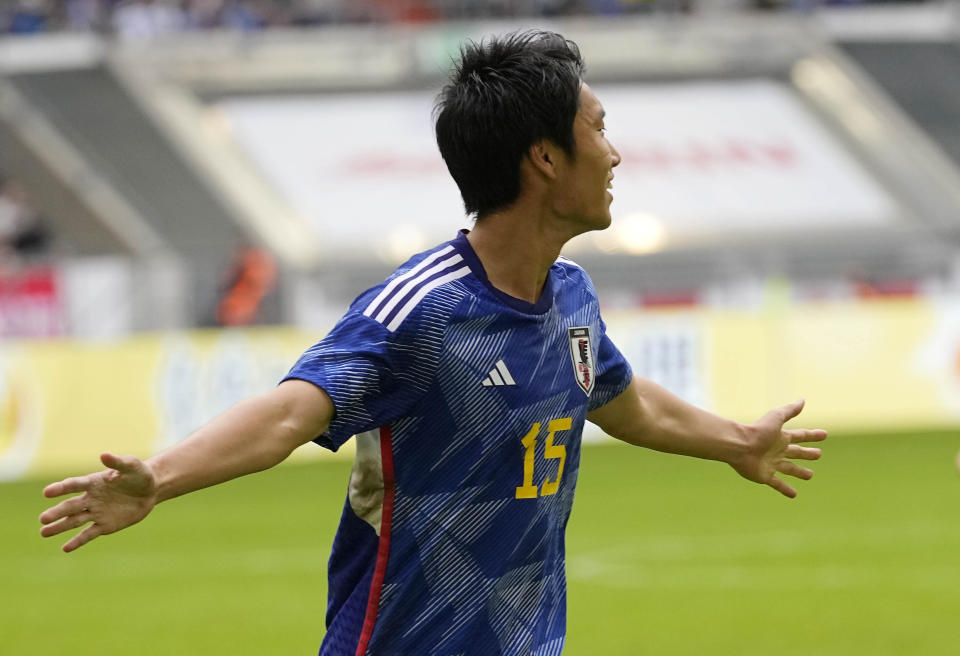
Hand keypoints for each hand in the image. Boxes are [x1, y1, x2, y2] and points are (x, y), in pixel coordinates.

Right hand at [39, 453, 157, 551]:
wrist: (150, 490)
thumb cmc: (139, 474)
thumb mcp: (132, 466)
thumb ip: (118, 462)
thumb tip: (104, 455)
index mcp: (94, 482)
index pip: (75, 485)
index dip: (61, 488)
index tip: (47, 492)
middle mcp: (91, 498)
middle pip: (71, 506)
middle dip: (57, 512)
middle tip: (43, 519)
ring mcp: (96, 512)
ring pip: (74, 521)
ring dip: (60, 527)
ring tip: (43, 532)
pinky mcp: (105, 525)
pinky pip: (89, 534)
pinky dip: (77, 541)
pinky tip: (65, 548)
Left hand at [729, 399, 826, 498]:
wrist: (739, 446)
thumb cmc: (758, 431)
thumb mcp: (775, 418)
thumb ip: (789, 411)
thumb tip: (802, 400)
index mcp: (781, 437)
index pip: (800, 436)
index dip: (812, 435)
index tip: (824, 434)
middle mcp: (777, 450)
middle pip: (796, 452)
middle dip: (807, 454)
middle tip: (819, 454)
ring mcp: (772, 464)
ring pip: (790, 469)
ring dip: (800, 472)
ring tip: (809, 475)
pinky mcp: (765, 476)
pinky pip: (778, 484)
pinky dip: (786, 489)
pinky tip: (794, 494)